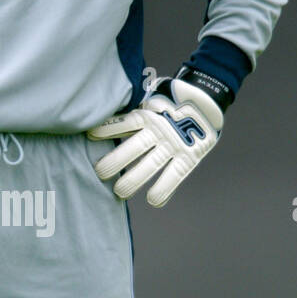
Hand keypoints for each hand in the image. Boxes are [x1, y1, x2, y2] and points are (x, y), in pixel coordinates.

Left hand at [88, 76, 224, 205]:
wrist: (206, 96)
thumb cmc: (170, 99)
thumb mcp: (150, 97)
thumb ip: (132, 109)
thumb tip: (106, 115)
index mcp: (148, 114)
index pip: (124, 123)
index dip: (107, 130)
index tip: (90, 136)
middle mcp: (159, 130)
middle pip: (134, 148)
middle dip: (115, 162)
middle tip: (100, 173)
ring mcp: (174, 144)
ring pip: (151, 165)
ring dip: (133, 180)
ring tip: (120, 192)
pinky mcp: (190, 156)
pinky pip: (175, 175)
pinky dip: (165, 189)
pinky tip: (154, 201)